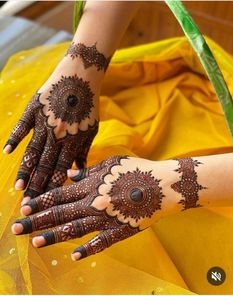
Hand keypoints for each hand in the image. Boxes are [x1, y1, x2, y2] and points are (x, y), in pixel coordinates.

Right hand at [3, 55, 100, 203]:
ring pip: (33, 151)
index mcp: (73, 142)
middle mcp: (58, 136)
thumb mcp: (91, 130)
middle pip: (45, 166)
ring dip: (25, 171)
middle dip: (37, 187)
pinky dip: (14, 139)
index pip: (61, 171)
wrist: (81, 77)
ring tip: (18, 188)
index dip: (53, 189)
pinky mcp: (34, 109)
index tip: (46, 204)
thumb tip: (79, 172)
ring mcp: (45, 123)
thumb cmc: (88, 106)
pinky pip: (22, 126)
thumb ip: (84, 151)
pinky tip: (6, 152)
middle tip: (28, 205)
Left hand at [11, 155, 165, 260]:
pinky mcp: (120, 231)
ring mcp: (107, 218)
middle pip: (61, 213)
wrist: (164, 184)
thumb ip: (89, 171)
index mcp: (92, 184)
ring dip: (53, 236)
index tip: (24, 207)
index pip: (59, 194)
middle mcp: (95, 202)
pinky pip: (101, 243)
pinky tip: (73, 257)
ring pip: (75, 229)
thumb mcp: (112, 163)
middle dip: (37, 221)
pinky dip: (87, 250)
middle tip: (17, 228)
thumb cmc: (138, 169)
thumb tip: (69, 176)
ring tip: (35, 242)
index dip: (41, 201)